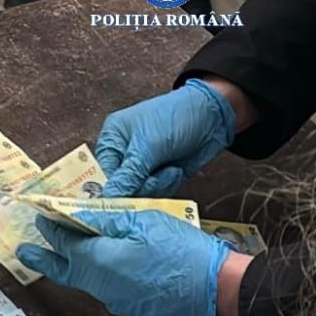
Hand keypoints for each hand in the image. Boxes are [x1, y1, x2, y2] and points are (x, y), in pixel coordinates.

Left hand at [16, 209, 232, 315]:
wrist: (214, 289)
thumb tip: (80, 216)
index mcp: (102, 260)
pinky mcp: (134, 312)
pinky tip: (110, 270)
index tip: (41, 219)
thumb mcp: (144, 221)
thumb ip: (108, 220)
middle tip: (24, 253)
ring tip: (65, 258)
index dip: (52, 231)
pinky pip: (110, 294)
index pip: (66, 244)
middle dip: (45, 260)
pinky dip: (103, 280)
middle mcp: (103, 286)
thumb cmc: (182, 249)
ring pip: (88, 284)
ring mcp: (118, 303)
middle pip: (67, 272)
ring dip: (75, 269)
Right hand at [95, 79, 237, 196]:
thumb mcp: (148, 145)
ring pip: (138, 196)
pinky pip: (154, 195)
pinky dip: (166, 186)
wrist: (214, 116)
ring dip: (156, 186)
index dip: (111, 190)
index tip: (122, 198)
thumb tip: (108, 198)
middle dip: (139, 187)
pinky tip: (174, 171)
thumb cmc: (177, 118)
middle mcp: (123, 155)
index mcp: (112, 140)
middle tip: (154, 174)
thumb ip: (127, 175)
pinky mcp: (158, 179)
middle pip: (118, 190)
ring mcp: (141, 169)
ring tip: (169, 168)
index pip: (100, 175)